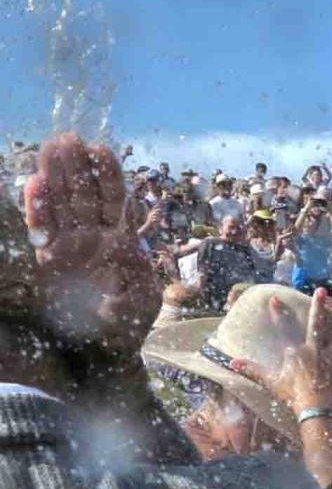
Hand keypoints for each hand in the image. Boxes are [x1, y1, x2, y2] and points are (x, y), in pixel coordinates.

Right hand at [21, 134, 160, 359]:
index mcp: (119, 242)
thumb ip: (137, 272)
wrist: (101, 352)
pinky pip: (39, 228)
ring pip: (60, 204)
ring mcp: (67, 246)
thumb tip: (127, 244)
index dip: (108, 175)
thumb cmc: (127, 327)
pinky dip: (36, 208)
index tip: (100, 149)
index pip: (113, 201)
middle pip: (83, 194)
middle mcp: (92, 239)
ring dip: (53, 177)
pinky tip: (31, 185)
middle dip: (76, 166)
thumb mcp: (142, 299)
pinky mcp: (45, 259)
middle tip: (67, 137)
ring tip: (48, 148)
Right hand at [231, 289, 331, 412]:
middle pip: (318, 325)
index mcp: (298, 352)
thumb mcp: (271, 382)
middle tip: (322, 291)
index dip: (278, 313)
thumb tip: (231, 363)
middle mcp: (317, 351)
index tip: (273, 298)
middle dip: (319, 307)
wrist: (315, 410)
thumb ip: (252, 370)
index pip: (286, 329)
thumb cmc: (292, 396)